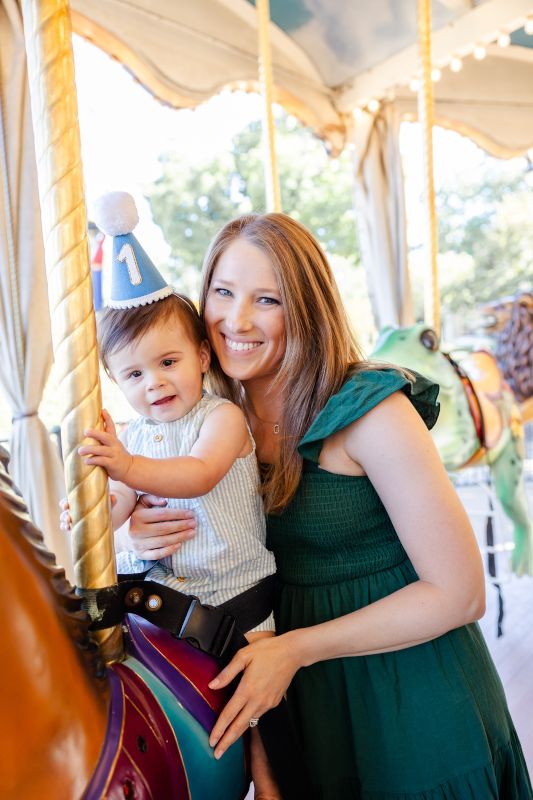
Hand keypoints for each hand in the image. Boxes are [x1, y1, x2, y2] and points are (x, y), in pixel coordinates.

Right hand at [60, 494, 116, 530]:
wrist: (106, 516)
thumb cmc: (102, 505)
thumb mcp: (107, 502)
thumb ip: (110, 500)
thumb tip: (113, 498)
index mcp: (77, 502)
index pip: (67, 501)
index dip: (64, 503)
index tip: (66, 505)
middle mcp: (73, 510)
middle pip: (64, 513)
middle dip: (65, 516)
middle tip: (69, 518)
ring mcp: (73, 520)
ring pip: (64, 521)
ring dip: (65, 523)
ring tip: (69, 524)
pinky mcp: (76, 528)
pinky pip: (67, 528)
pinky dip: (66, 528)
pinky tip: (68, 529)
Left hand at [78, 409, 132, 481]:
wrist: (129, 468)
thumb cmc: (117, 456)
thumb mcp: (113, 445)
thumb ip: (104, 439)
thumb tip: (89, 431)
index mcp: (113, 440)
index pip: (111, 427)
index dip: (107, 418)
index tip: (102, 410)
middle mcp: (114, 445)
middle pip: (106, 437)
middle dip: (96, 433)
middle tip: (86, 431)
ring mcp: (114, 454)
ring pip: (102, 450)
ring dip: (90, 450)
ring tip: (80, 451)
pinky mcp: (113, 464)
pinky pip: (102, 461)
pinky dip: (94, 460)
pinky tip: (87, 461)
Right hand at [127, 495, 196, 559]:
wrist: (126, 534)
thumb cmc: (140, 516)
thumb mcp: (143, 503)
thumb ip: (153, 498)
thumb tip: (165, 501)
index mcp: (137, 516)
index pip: (162, 514)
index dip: (178, 514)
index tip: (191, 514)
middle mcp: (136, 531)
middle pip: (164, 528)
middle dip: (182, 525)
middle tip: (194, 523)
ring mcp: (138, 544)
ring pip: (163, 541)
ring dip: (180, 537)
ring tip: (192, 532)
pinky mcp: (141, 555)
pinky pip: (157, 554)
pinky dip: (169, 550)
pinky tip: (180, 544)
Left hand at [208, 634, 300, 758]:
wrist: (292, 653)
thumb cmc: (267, 651)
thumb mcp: (243, 655)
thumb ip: (227, 673)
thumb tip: (212, 685)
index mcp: (247, 689)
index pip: (229, 714)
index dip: (219, 729)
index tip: (211, 741)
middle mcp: (257, 700)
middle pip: (239, 726)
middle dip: (227, 742)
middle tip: (217, 754)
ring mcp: (267, 703)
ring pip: (249, 723)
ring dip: (237, 733)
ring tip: (227, 741)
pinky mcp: (274, 702)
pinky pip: (259, 715)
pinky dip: (249, 721)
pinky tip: (243, 721)